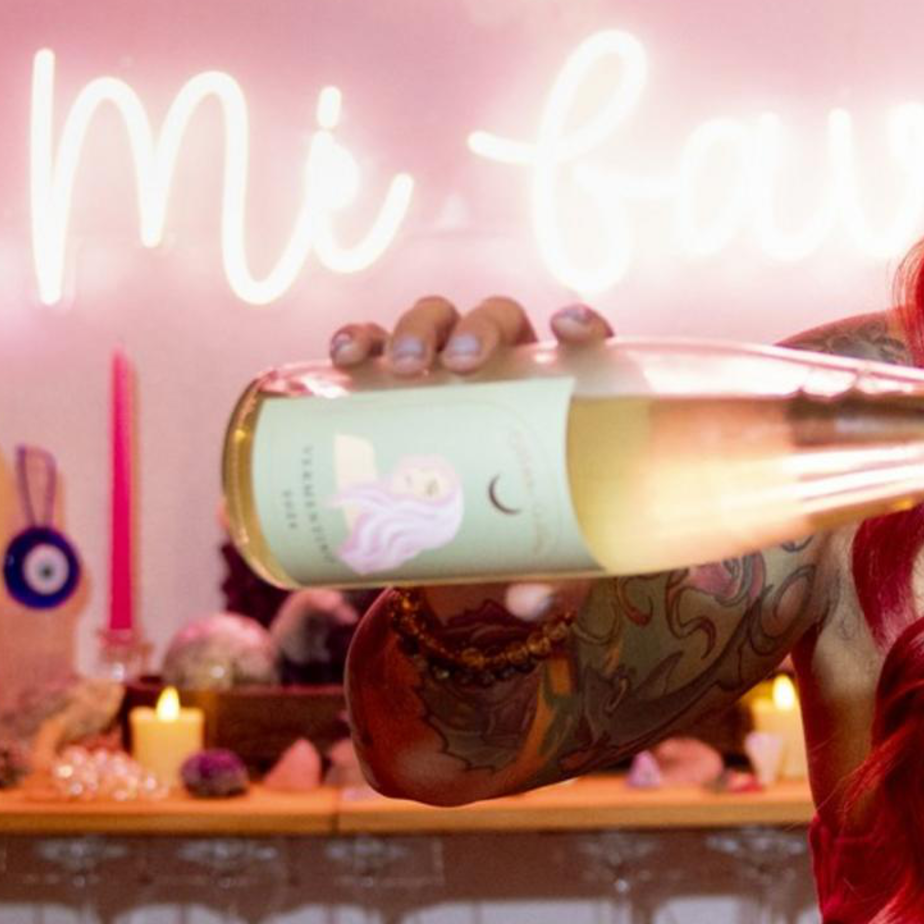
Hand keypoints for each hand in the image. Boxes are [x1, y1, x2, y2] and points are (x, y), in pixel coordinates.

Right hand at [329, 296, 610, 624]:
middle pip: (495, 320)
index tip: (566, 332)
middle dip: (476, 328)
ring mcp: (444, 368)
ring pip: (433, 321)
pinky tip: (345, 353)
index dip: (579, 323)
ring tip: (398, 365)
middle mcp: (504, 365)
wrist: (461, 551)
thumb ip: (553, 584)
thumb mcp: (549, 562)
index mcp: (557, 390)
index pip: (578, 341)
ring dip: (414, 328)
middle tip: (460, 363)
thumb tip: (528, 602)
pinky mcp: (390, 386)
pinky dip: (358, 339)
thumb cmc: (525, 541)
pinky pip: (372, 346)